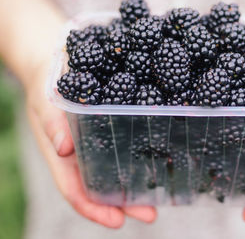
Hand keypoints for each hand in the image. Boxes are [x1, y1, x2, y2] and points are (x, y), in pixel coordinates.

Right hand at [25, 59, 156, 227]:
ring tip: (161, 195)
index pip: (76, 191)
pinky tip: (159, 157)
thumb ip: (52, 124)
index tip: (117, 221)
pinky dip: (141, 155)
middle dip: (126, 204)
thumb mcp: (46, 102)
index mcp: (63, 155)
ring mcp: (99, 141)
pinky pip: (128, 143)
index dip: (94, 209)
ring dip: (137, 184)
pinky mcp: (113, 124)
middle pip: (103, 186)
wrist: (57, 61)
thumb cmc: (47, 84)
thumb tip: (64, 149)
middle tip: (151, 215)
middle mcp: (83, 154)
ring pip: (118, 169)